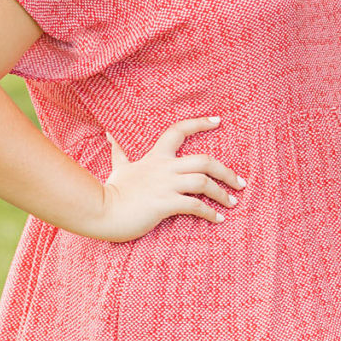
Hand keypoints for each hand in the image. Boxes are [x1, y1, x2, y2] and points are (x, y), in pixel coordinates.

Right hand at [92, 115, 246, 241]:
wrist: (101, 211)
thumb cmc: (112, 191)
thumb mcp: (118, 167)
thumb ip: (118, 151)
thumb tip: (109, 134)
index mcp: (155, 156)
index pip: (178, 131)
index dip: (199, 124)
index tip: (218, 121)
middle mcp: (164, 168)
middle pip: (204, 160)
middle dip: (226, 171)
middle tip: (240, 182)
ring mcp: (166, 185)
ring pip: (203, 182)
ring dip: (222, 193)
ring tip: (232, 202)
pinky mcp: (165, 204)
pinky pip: (195, 205)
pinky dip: (210, 212)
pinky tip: (218, 219)